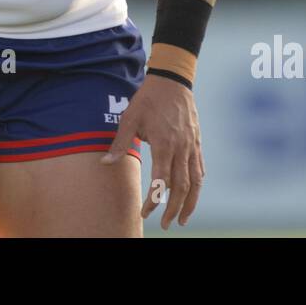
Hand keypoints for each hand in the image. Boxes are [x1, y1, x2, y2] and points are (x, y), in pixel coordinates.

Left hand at [101, 74, 204, 229]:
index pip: (162, 181)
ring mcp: (192, 146)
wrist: (172, 80)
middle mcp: (181, 148)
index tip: (146, 211)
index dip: (155, 199)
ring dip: (190, 203)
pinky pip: (200, 169)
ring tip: (183, 219)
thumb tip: (106, 163)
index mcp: (164, 143)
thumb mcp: (130, 118)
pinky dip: (197, 185)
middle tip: (166, 224)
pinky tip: (191, 195)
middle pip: (181, 187)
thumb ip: (120, 143)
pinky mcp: (197, 142)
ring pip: (196, 181)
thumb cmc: (148, 99)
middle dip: (173, 209)